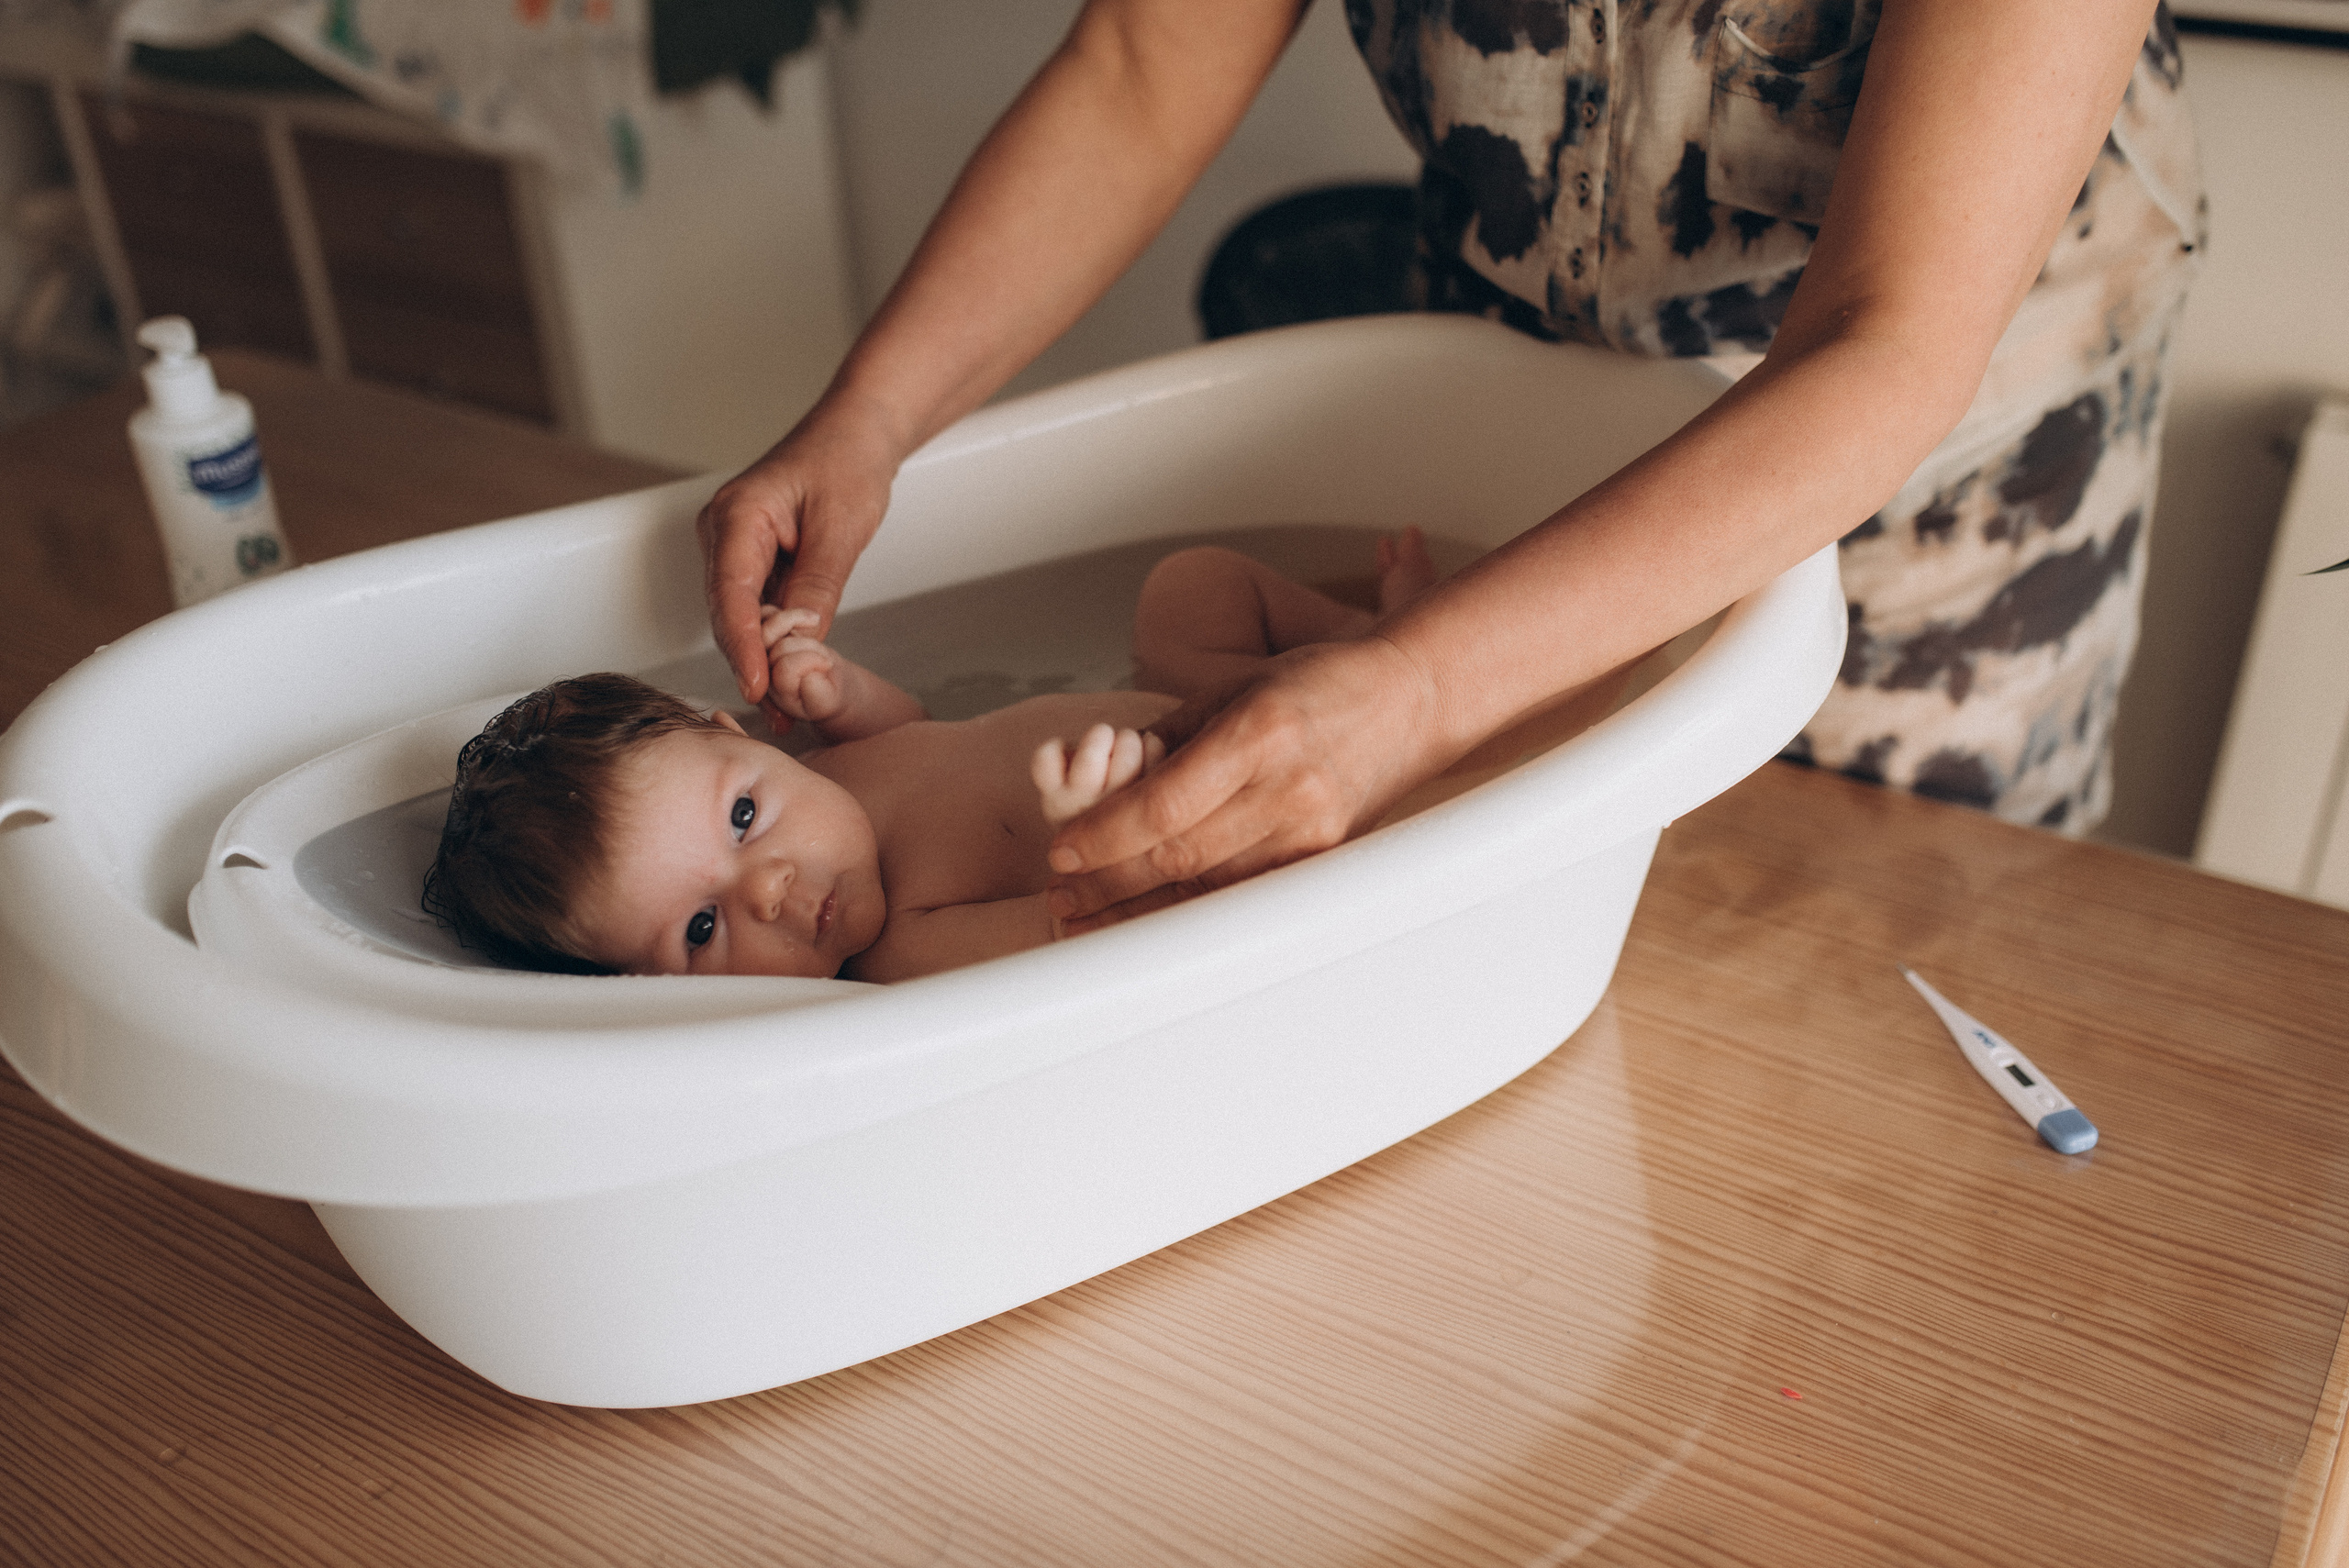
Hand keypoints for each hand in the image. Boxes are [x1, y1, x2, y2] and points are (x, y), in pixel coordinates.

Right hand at [696, 403, 903, 726]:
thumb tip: (802, 641)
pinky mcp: (749, 559)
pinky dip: (771, 640)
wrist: (855, 434)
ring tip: (788, 708)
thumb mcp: (842, 528)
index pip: (731, 594)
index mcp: (738, 515)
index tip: (757, 688)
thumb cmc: (847, 463)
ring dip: (762, 658)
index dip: (743, 647)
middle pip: (728, 612)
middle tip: (782, 714)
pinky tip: (788, 674)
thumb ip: (818, 585)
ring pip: (739, 616)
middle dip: (752, 663)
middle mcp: (722, 532)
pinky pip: (753, 607)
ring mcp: (732, 546)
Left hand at [1043, 637, 1446, 931]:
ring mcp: (1313, 830)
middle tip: (1064, 893)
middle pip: (1181, 856)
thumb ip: (1170, 738)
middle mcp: (1289, 788)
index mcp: (1259, 733)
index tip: (1063, 850)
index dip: (1105, 835)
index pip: (1164, 805)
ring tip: (1095, 910)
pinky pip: (1248, 893)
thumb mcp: (1235, 688)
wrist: (1409, 699)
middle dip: (1112, 880)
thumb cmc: (1319, 685)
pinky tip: (1160, 911)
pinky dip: (1199, 905)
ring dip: (1147, 902)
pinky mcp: (1326, 857)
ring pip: (1212, 887)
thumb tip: (1107, 784)